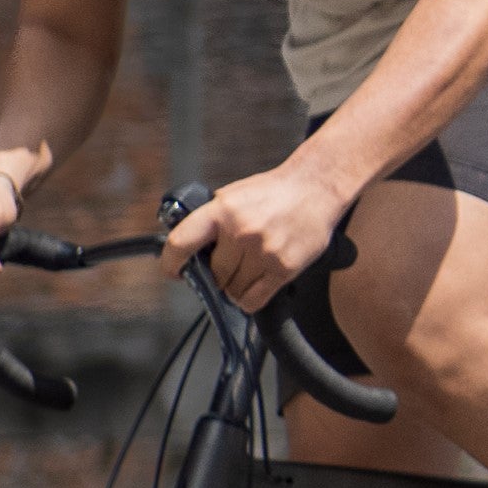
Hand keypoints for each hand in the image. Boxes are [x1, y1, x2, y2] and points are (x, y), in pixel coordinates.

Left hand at [162, 166, 343, 312]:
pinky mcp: (283, 268)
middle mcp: (241, 232)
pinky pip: (253, 300)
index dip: (171, 263)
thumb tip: (190, 251)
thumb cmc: (274, 192)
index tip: (175, 271)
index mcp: (222, 210)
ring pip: (232, 290)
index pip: (181, 243)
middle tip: (228, 266)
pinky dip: (248, 299)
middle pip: (214, 275)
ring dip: (235, 287)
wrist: (317, 187)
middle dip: (217, 275)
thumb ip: (211, 220)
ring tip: (248, 270)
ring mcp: (263, 252)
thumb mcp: (233, 195)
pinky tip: (254, 285)